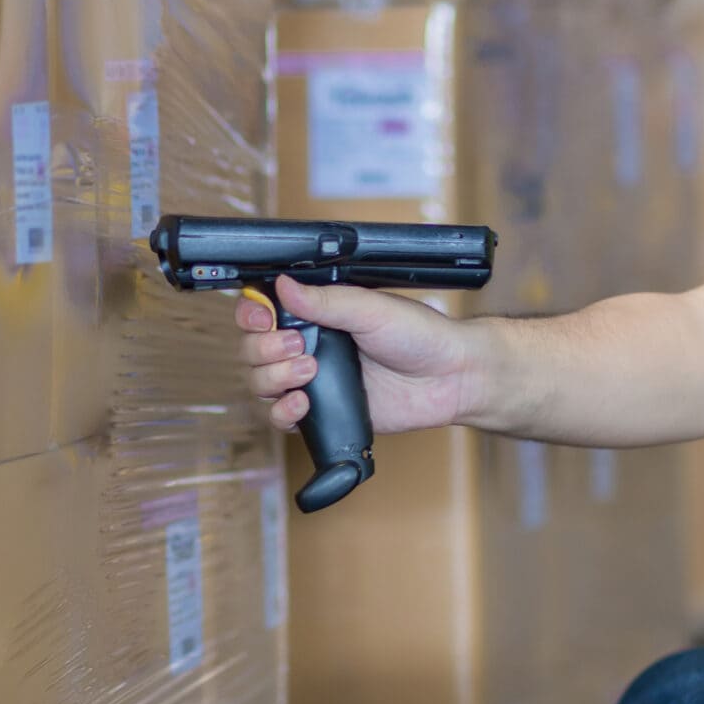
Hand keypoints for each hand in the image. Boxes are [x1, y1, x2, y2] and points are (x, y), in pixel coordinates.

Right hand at [234, 275, 479, 436]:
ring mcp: (313, 380)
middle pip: (253, 349)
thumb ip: (325, 301)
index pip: (263, 311)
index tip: (264, 318)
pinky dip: (281, 412)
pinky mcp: (322, 412)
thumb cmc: (420, 335)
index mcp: (317, 313)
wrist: (450, 377)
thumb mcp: (371, 309)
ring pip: (260, 383)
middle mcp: (310, 344)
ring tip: (308, 372)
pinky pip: (281, 418)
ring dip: (272, 378)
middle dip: (264, 349)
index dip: (252, 315)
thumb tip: (283, 285)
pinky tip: (303, 403)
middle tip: (298, 347)